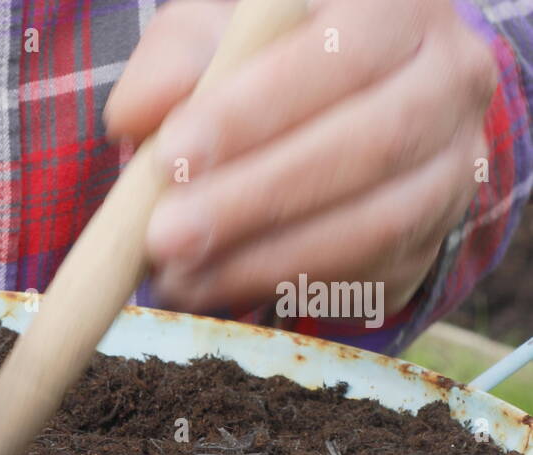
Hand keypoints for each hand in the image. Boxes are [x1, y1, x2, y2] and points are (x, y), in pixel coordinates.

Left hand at [104, 0, 498, 316]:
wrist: (322, 116)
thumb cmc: (258, 60)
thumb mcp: (210, 36)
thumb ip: (173, 62)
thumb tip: (140, 113)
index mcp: (398, 7)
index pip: (344, 52)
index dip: (257, 111)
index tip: (174, 155)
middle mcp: (451, 79)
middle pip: (372, 144)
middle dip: (257, 199)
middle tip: (165, 235)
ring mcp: (454, 166)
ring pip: (378, 224)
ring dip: (266, 259)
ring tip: (178, 272)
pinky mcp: (432, 239)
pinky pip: (368, 276)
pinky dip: (281, 288)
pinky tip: (209, 288)